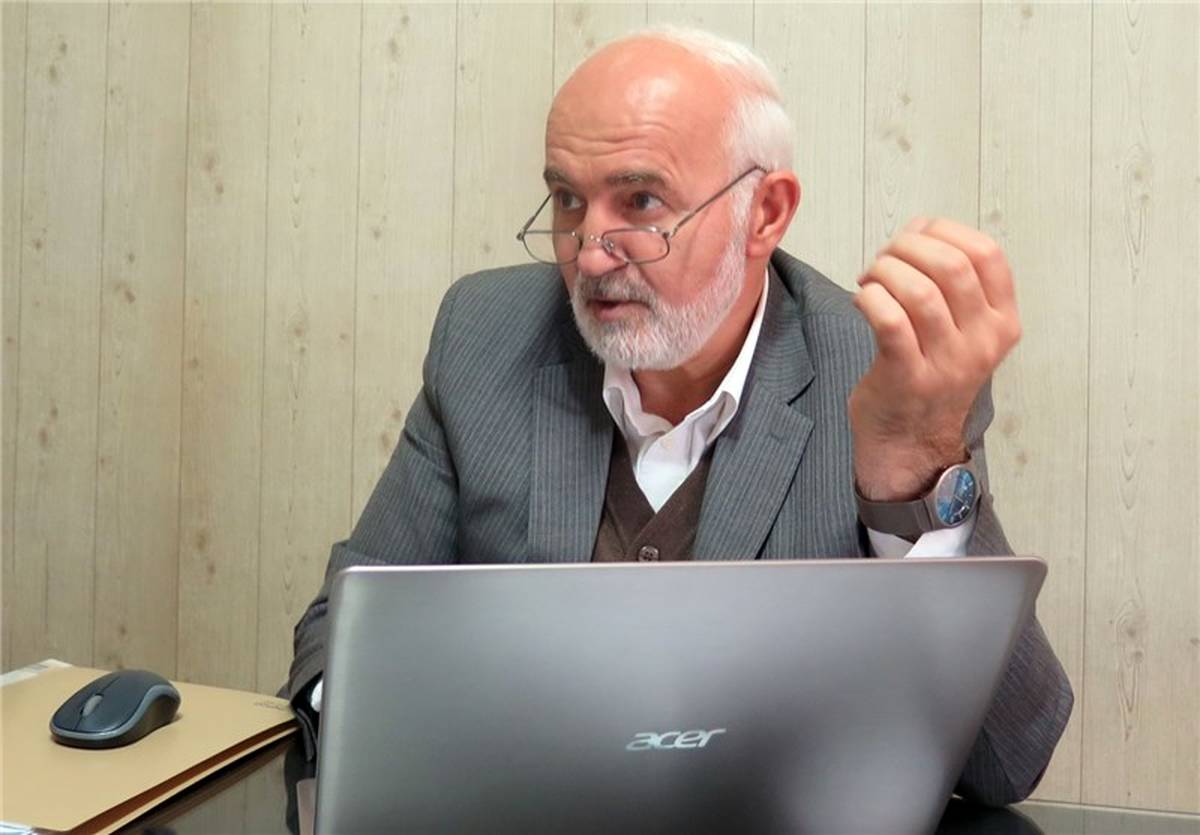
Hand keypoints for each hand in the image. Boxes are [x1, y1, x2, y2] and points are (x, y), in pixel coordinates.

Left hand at [850, 217, 1021, 500]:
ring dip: (884, 271)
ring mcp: (948, 363)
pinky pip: (889, 319)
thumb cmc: (929, 372)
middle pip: (950, 266)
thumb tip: (919, 226)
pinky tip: (861, 299)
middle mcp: (982, 342)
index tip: (917, 234)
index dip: (946, 231)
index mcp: (1002, 322)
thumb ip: (947, 276)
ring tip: (870, 279)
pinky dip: (870, 298)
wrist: (911, 441)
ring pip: (918, 290)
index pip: (988, 255)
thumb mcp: (960, 328)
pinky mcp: (908, 377)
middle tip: (884, 257)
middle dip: (907, 247)